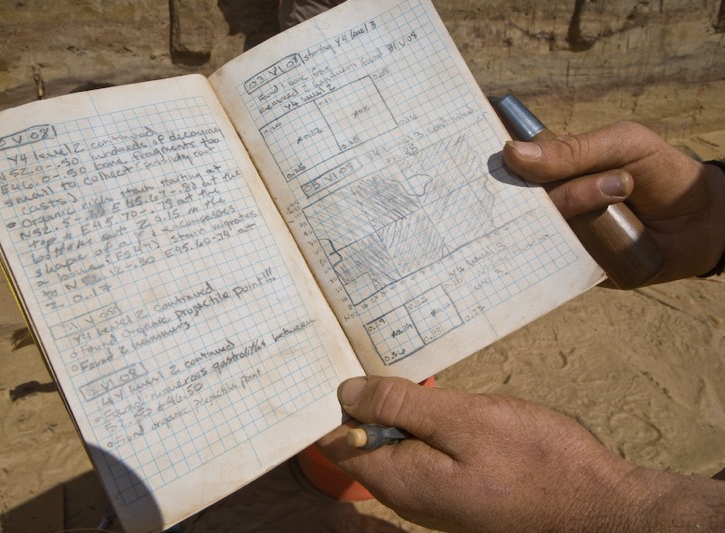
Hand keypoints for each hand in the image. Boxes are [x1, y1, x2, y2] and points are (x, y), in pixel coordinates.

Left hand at [318, 376, 724, 531]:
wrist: (598, 508)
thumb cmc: (535, 462)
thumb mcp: (462, 419)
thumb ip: (399, 406)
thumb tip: (345, 393)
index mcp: (398, 479)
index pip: (338, 441)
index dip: (334, 402)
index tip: (338, 359)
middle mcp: (406, 496)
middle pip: (365, 442)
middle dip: (369, 400)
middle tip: (381, 354)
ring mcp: (433, 497)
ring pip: (397, 444)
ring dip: (401, 409)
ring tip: (414, 371)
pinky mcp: (457, 491)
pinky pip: (424, 453)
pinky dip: (426, 425)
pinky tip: (442, 402)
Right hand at [502, 121, 724, 281]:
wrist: (704, 223)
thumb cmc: (661, 173)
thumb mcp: (622, 145)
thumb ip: (572, 150)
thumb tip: (511, 153)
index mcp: (553, 168)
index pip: (511, 166)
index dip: (503, 165)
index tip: (502, 161)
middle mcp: (550, 202)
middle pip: (523, 201)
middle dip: (566, 192)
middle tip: (617, 184)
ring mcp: (559, 234)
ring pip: (538, 231)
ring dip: (577, 214)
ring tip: (621, 199)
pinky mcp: (571, 265)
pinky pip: (550, 265)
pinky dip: (562, 256)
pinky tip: (593, 241)